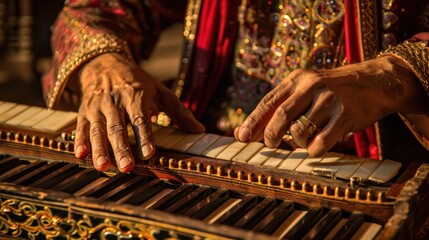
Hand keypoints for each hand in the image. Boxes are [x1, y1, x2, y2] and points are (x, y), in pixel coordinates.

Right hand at [74, 53, 204, 171]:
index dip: (145, 137)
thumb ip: (179, 112)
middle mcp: (115, 102)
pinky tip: (80, 155)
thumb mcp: (160, 91)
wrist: (105, 64)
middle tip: (126, 167)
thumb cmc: (137, 82)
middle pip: (118, 128)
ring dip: (99, 149)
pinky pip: (80, 126)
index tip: (149, 154)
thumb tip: (200, 130)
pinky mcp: (83, 111)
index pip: (141, 119)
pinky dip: (80, 140)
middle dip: (121, 148)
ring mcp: (97, 107)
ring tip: (103, 166)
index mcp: (136, 96)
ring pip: (98, 130)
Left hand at [235, 56, 426, 156]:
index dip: (253, 121)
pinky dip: (314, 150)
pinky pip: (321, 142)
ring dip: (297, 142)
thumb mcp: (306, 89)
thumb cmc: (332, 91)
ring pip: (300, 131)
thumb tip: (249, 131)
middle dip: (270, 135)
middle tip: (271, 144)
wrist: (374, 82)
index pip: (269, 101)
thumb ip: (281, 107)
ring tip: (304, 139)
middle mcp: (312, 86)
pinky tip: (317, 145)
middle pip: (281, 115)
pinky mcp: (346, 115)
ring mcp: (330, 100)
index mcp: (297, 79)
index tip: (241, 137)